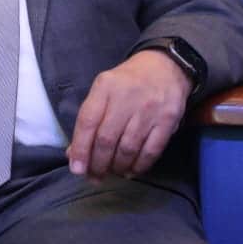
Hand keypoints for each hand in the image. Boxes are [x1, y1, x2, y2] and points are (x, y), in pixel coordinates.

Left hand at [66, 49, 191, 181]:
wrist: (165, 67)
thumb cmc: (127, 82)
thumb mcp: (103, 90)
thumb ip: (89, 119)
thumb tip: (74, 153)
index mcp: (105, 87)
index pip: (88, 121)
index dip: (80, 148)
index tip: (77, 169)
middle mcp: (126, 98)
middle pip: (107, 139)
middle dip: (98, 163)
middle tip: (95, 176)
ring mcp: (149, 110)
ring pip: (128, 148)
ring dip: (118, 167)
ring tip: (112, 173)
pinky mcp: (168, 121)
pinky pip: (151, 151)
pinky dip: (139, 166)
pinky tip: (131, 171)